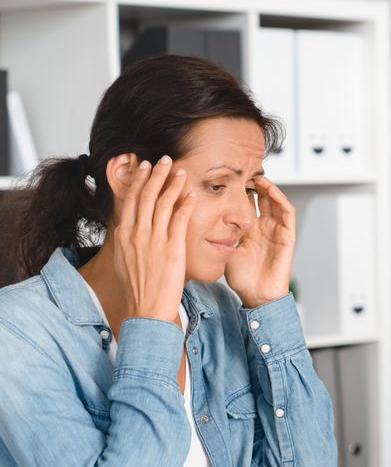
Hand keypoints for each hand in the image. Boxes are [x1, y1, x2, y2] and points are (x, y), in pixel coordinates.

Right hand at [112, 156, 197, 321]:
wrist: (146, 307)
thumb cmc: (137, 287)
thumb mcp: (123, 259)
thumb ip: (125, 241)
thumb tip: (125, 229)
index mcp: (123, 234)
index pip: (131, 199)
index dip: (139, 180)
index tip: (144, 167)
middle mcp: (137, 233)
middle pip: (146, 195)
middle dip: (156, 174)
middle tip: (164, 159)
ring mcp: (154, 239)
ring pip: (164, 203)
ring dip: (173, 183)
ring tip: (180, 171)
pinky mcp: (172, 247)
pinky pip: (180, 219)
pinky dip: (186, 204)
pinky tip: (192, 194)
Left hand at [224, 176, 294, 307]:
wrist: (258, 296)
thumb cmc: (243, 279)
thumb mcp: (224, 250)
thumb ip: (217, 234)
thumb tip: (195, 220)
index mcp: (250, 231)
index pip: (246, 204)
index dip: (239, 190)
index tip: (226, 177)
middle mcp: (264, 228)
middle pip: (262, 199)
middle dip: (254, 184)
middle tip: (243, 170)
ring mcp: (277, 231)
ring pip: (276, 202)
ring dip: (269, 187)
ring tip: (257, 175)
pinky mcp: (288, 236)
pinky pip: (288, 213)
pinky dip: (281, 199)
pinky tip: (270, 189)